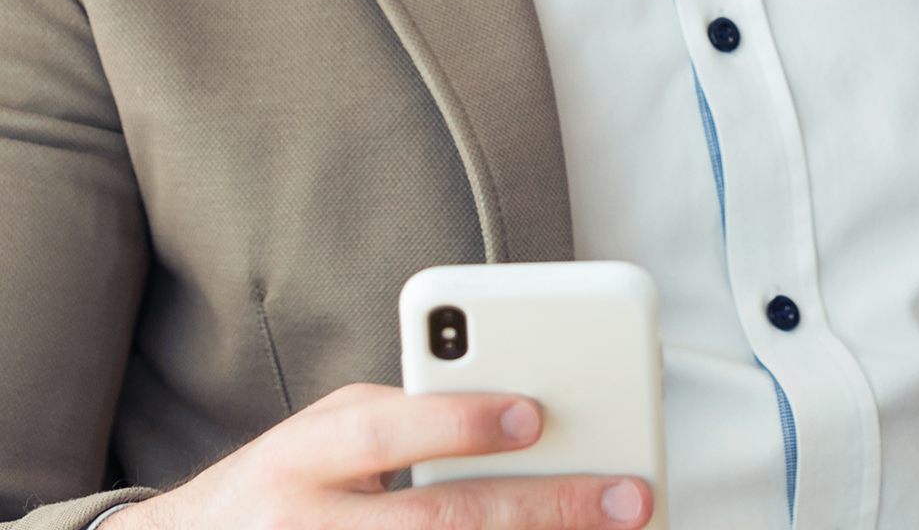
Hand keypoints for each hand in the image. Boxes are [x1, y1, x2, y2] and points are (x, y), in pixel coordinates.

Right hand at [118, 383, 651, 529]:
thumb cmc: (282, 484)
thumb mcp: (322, 434)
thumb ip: (400, 425)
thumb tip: (516, 423)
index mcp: (305, 458)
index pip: (387, 435)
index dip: (460, 422)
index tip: (535, 413)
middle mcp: (309, 529)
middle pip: (436, 523)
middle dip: (541, 509)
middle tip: (623, 496)